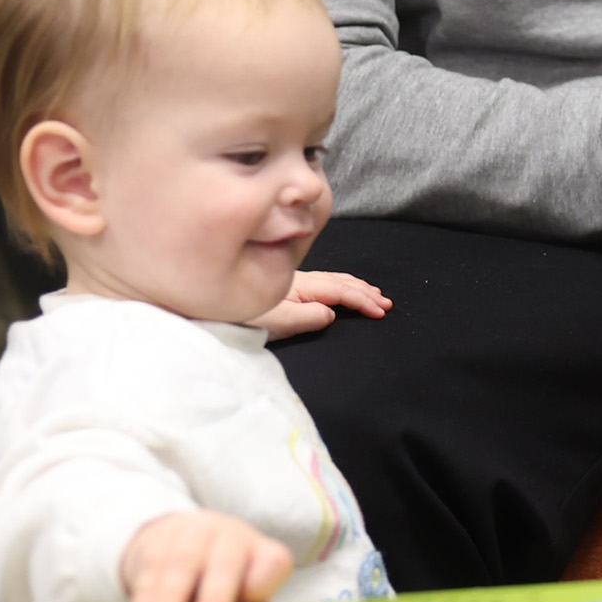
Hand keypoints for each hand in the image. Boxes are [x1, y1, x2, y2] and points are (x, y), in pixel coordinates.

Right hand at [122, 510, 294, 601]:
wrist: (186, 547)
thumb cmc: (223, 591)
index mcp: (265, 556)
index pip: (273, 564)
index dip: (261, 583)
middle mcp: (235, 538)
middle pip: (226, 563)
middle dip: (215, 592)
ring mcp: (198, 531)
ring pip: (182, 563)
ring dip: (168, 597)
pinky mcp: (162, 536)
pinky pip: (153, 563)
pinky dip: (145, 594)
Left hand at [246, 269, 390, 339]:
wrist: (214, 307)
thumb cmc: (245, 317)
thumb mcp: (278, 322)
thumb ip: (308, 318)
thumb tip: (331, 313)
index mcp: (302, 286)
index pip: (341, 291)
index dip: (363, 300)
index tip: (381, 311)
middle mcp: (301, 280)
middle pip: (341, 282)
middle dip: (366, 291)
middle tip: (387, 303)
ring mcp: (294, 282)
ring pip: (334, 280)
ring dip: (356, 286)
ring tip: (374, 293)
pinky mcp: (288, 288)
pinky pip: (325, 282)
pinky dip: (342, 285)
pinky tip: (341, 288)